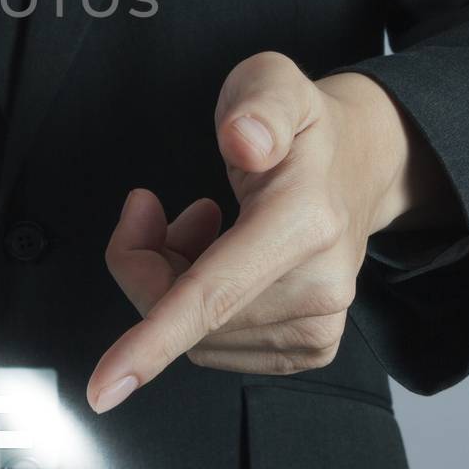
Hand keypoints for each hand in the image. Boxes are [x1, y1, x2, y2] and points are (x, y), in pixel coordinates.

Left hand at [86, 52, 451, 411]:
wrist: (360, 163)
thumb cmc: (302, 126)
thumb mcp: (273, 82)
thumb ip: (256, 104)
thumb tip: (244, 140)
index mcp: (303, 221)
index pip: (213, 294)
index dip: (153, 341)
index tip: (107, 386)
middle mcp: (320, 284)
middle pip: (186, 315)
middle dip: (145, 264)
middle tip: (151, 210)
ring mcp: (319, 323)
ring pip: (196, 338)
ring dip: (170, 285)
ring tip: (197, 227)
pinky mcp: (311, 346)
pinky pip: (220, 348)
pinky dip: (197, 311)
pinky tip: (215, 262)